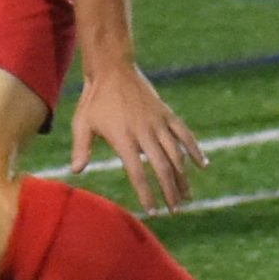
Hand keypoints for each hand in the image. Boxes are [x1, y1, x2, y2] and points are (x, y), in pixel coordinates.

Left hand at [71, 64, 204, 213]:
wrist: (112, 69)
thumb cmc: (94, 99)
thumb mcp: (82, 123)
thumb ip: (81, 147)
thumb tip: (76, 171)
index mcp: (123, 138)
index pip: (137, 173)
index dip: (146, 193)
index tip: (153, 211)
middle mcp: (144, 132)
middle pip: (161, 167)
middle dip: (169, 191)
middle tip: (175, 209)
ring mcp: (158, 122)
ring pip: (176, 153)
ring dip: (183, 176)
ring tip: (186, 196)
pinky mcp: (166, 113)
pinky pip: (184, 134)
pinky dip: (195, 149)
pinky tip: (202, 164)